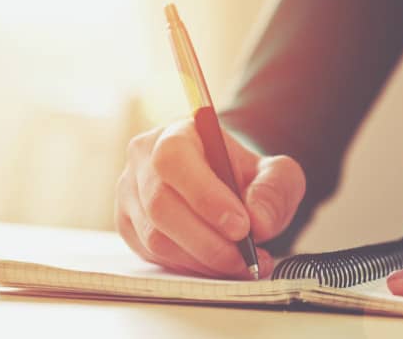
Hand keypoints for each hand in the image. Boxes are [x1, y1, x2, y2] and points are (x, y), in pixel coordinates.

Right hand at [114, 120, 305, 278]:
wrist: (225, 184)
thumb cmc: (243, 174)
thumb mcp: (274, 172)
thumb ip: (274, 190)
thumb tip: (258, 222)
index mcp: (175, 135)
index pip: (174, 159)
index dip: (204, 195)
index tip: (241, 226)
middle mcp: (143, 161)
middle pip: (160, 205)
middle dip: (207, 240)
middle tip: (244, 256)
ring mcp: (130, 195)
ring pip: (155, 237)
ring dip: (201, 259)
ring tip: (239, 264)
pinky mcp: (128, 226)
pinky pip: (153, 255)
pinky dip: (189, 267)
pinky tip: (216, 265)